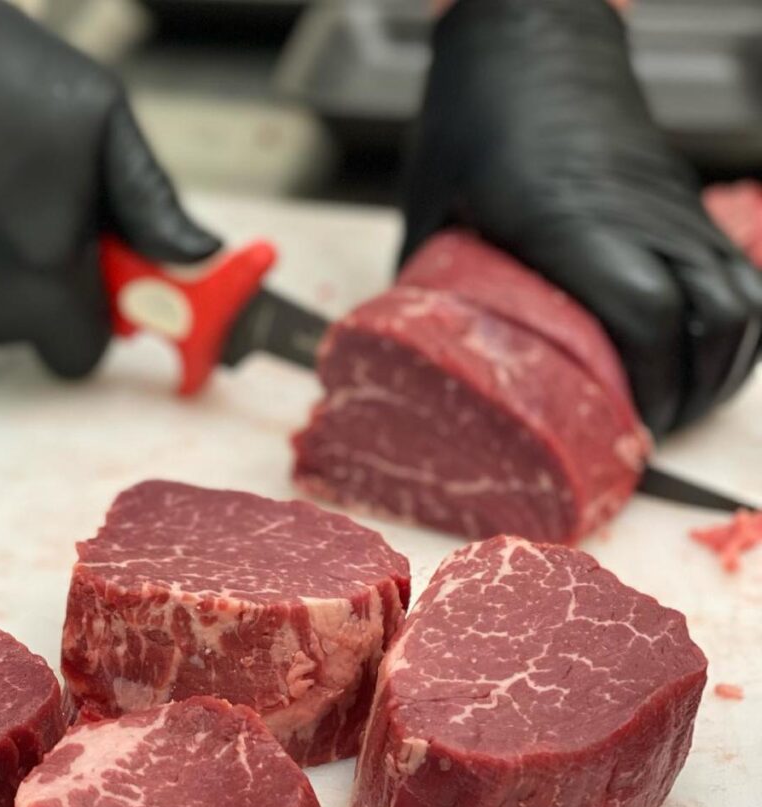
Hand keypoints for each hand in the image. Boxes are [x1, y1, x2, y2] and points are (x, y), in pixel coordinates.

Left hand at [400, 0, 761, 435]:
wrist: (531, 28)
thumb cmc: (471, 118)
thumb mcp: (429, 203)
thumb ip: (424, 281)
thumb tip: (408, 349)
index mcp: (567, 221)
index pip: (644, 313)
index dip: (647, 385)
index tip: (623, 429)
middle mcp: (637, 214)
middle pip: (709, 319)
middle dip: (687, 394)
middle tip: (647, 436)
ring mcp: (670, 204)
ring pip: (740, 298)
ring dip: (721, 366)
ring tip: (679, 408)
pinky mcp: (681, 197)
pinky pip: (739, 270)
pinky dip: (736, 326)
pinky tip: (703, 357)